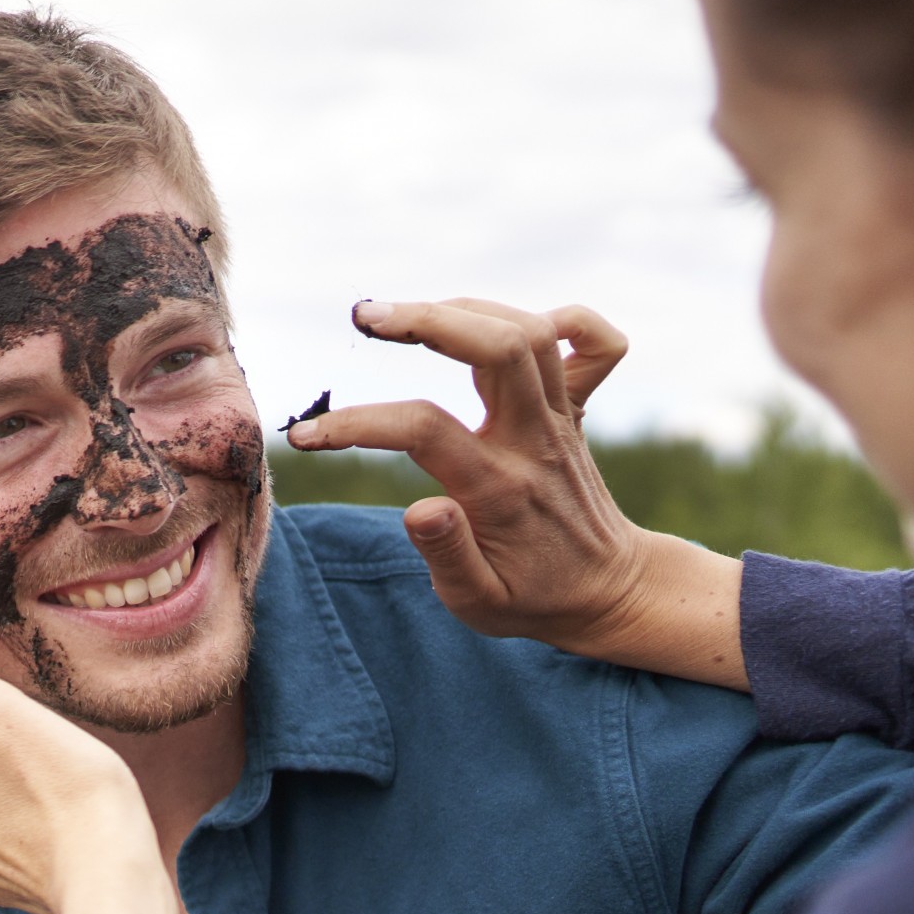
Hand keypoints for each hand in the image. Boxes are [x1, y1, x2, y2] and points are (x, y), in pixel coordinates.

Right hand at [289, 298, 744, 680]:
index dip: (354, 425)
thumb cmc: (530, 599)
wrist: (608, 592)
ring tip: (409, 316)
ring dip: (466, 310)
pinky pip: (594, 344)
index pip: (422, 430)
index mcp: (498, 490)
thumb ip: (448, 556)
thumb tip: (420, 510)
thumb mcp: (477, 603)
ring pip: (531, 331)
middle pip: (498, 345)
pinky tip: (508, 326)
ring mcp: (560, 420)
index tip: (305, 438)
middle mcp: (535, 441)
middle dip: (426, 318)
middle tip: (365, 317)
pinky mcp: (577, 411)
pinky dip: (563, 319)